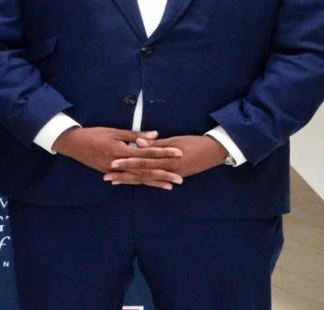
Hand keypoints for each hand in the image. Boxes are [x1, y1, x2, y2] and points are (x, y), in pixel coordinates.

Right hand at [53, 127, 180, 180]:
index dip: (164, 153)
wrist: (72, 144)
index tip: (179, 153)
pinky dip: (141, 183)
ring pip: (138, 178)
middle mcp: (119, 163)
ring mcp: (114, 170)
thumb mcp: (114, 131)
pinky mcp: (110, 173)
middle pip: (146, 170)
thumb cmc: (93, 134)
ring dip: (155, 182)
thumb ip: (135, 135)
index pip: (147, 152)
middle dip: (164, 174)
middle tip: (180, 178)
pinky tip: (151, 185)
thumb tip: (155, 135)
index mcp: (121, 150)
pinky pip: (129, 180)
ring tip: (170, 186)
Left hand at [104, 135, 227, 188]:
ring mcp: (173, 175)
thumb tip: (138, 143)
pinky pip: (157, 180)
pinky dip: (146, 182)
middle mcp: (169, 170)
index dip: (127, 163)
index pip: (143, 162)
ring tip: (115, 181)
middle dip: (124, 175)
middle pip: (142, 173)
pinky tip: (135, 183)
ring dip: (131, 180)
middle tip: (107, 177)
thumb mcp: (175, 140)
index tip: (112, 164)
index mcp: (168, 159)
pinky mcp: (176, 176)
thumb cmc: (195, 142)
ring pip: (148, 178)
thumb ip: (156, 144)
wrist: (216, 151)